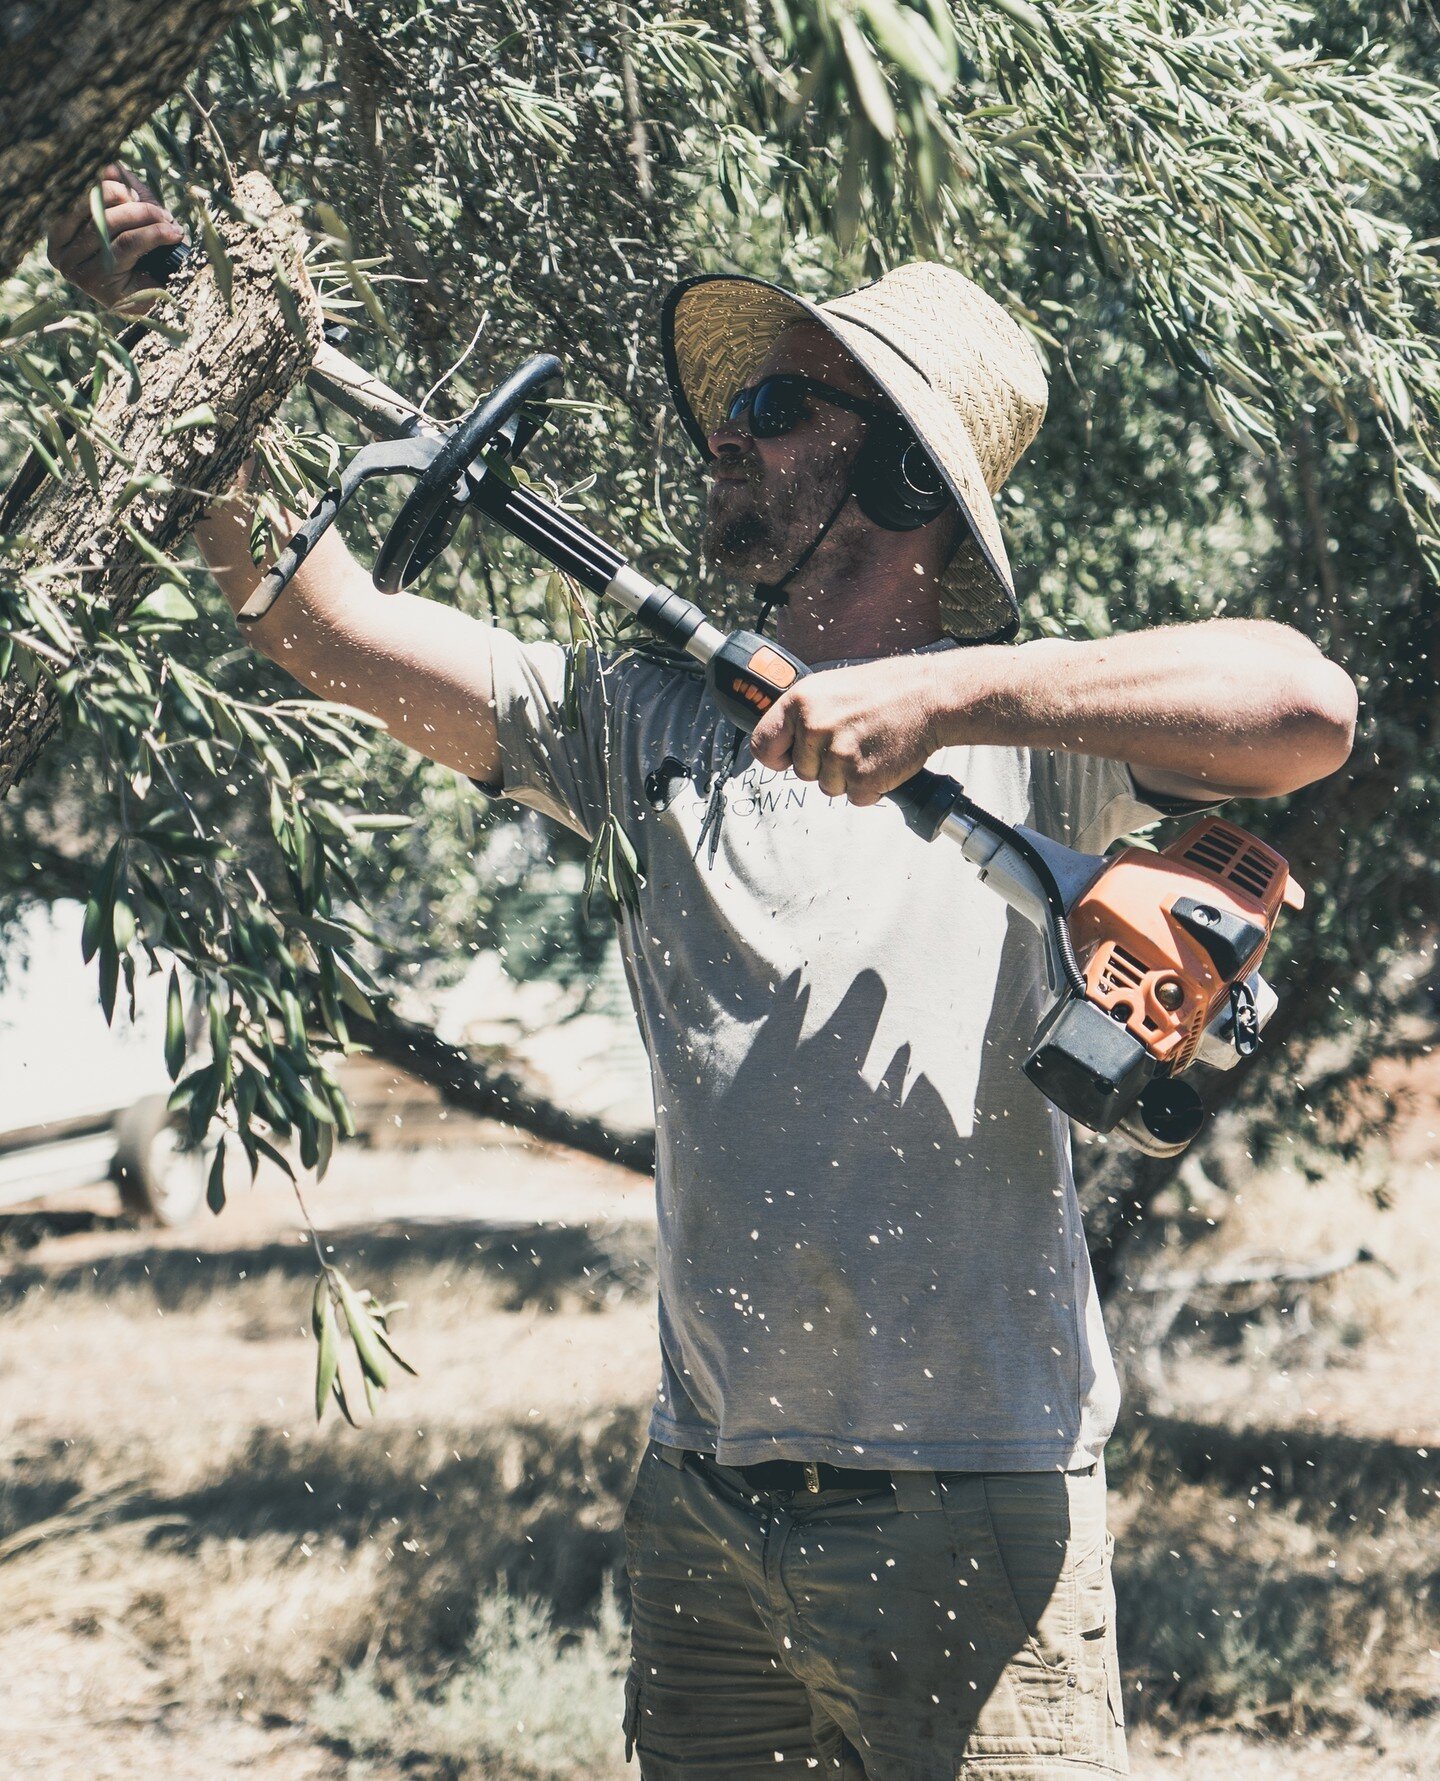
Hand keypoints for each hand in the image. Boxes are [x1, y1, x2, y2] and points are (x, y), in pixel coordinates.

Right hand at [46, 162, 184, 309]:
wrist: (155, 306)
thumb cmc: (140, 259)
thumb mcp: (128, 218)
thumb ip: (120, 191)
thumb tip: (112, 166)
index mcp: (58, 234)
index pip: (77, 196)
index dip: (105, 185)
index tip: (131, 188)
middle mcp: (59, 254)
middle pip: (93, 210)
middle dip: (129, 203)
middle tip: (158, 209)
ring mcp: (75, 271)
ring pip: (108, 226)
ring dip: (144, 217)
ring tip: (169, 220)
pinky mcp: (98, 283)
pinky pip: (125, 244)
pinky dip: (152, 233)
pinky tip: (172, 232)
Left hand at [749, 655, 946, 804]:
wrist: (928, 696)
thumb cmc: (884, 690)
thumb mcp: (830, 688)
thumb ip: (802, 715)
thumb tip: (782, 739)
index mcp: (800, 702)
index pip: (763, 745)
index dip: (776, 757)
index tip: (787, 759)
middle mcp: (814, 728)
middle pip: (801, 772)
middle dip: (824, 765)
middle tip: (852, 741)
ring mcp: (838, 755)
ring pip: (828, 787)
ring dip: (848, 777)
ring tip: (869, 747)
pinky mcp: (862, 777)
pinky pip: (855, 798)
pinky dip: (869, 787)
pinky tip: (881, 760)